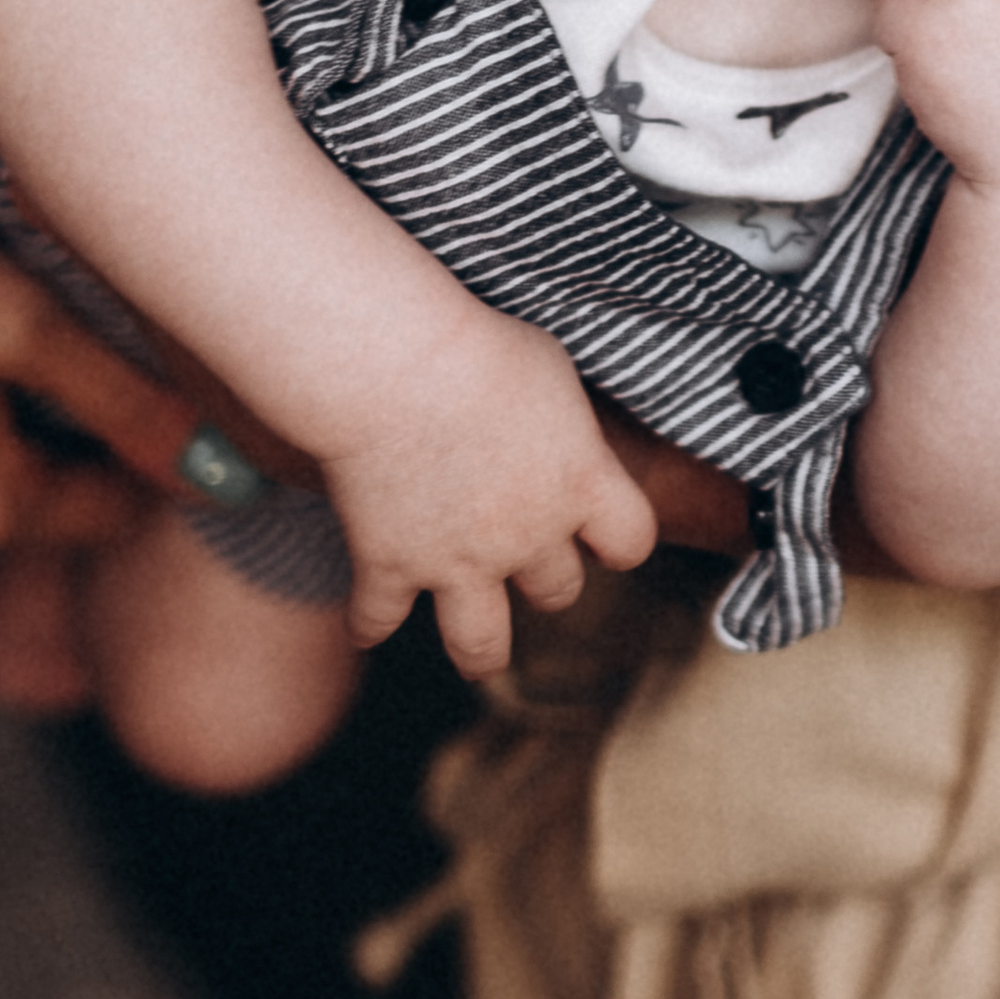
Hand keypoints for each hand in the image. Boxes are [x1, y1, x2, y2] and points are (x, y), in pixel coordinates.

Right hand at [315, 289, 656, 678]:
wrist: (396, 366)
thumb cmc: (478, 347)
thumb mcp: (551, 370)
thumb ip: (567, 424)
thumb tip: (568, 438)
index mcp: (579, 484)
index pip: (631, 540)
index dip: (616, 537)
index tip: (599, 528)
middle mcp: (527, 536)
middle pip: (557, 590)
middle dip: (544, 576)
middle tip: (520, 552)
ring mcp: (457, 562)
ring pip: (482, 645)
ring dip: (481, 649)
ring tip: (478, 650)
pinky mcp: (390, 566)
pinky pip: (378, 620)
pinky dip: (370, 622)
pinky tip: (368, 622)